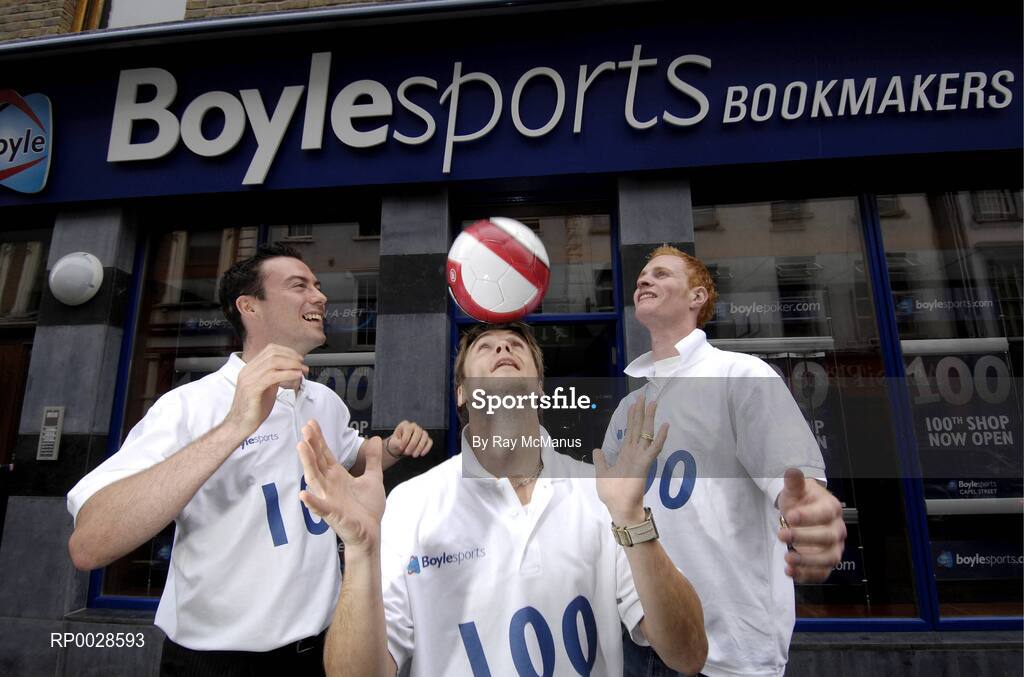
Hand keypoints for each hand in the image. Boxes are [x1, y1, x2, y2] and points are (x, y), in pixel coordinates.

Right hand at [225, 344, 307, 436]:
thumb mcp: (266, 387)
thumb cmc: (254, 408)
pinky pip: (272, 376)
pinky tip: (296, 376)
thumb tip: (288, 369)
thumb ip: (274, 376)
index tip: (298, 359)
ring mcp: (249, 379)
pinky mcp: (252, 389)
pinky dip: (287, 374)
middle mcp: (248, 371)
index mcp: (250, 368)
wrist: (240, 424)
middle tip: (303, 365)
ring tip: (301, 370)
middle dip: (291, 357)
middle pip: (272, 354)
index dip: (287, 352)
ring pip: (273, 362)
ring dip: (291, 364)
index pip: (269, 350)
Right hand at [297, 420, 385, 552]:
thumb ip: (372, 459)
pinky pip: (321, 508)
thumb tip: (374, 438)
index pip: (325, 454)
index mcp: (338, 476)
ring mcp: (329, 499)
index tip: (311, 423)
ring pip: (315, 479)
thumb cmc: (368, 507)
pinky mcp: (333, 515)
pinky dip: (312, 502)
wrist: (371, 532)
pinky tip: (303, 495)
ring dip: (308, 464)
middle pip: (317, 462)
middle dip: (311, 446)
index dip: (318, 439)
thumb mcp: (373, 478)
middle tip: (306, 429)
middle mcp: (330, 485)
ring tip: (301, 447)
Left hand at [385, 420, 432, 459]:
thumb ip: (395, 443)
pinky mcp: (426, 439)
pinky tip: (421, 454)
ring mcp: (421, 432)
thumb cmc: (396, 444)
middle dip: (413, 444)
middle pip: (418, 432)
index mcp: (405, 425)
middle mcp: (414, 426)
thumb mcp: (392, 443)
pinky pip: (430, 442)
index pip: (408, 429)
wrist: (400, 448)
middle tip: (407, 453)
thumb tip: (401, 444)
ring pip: (425, 437)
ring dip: (420, 447)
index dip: (405, 439)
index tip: (401, 448)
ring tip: (414, 455)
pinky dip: (426, 448)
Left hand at [594, 394, 667, 524]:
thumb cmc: (612, 493)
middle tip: (643, 396)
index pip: (630, 431)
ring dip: (650, 418)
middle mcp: (635, 453)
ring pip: (646, 433)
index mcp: (626, 454)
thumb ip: (601, 460)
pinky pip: (654, 448)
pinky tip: (665, 425)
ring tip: (653, 403)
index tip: (633, 404)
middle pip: (638, 428)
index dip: (631, 417)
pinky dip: (660, 437)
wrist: (619, 507)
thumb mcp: (602, 473)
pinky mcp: (645, 464)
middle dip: (640, 412)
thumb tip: (596, 450)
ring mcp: (641, 457)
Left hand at [777, 468, 846, 581]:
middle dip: (804, 538)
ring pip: (829, 559)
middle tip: (782, 535)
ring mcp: (834, 548)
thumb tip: (792, 471)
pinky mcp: (826, 563)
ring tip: (788, 558)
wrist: (803, 513)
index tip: (790, 517)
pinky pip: (822, 573)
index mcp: (831, 509)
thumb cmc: (801, 501)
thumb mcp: (796, 490)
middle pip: (827, 538)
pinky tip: (791, 572)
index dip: (809, 517)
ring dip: (808, 561)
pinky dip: (807, 576)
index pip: (824, 514)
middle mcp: (837, 529)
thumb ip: (794, 483)